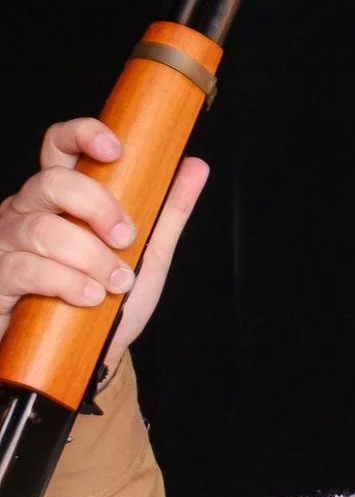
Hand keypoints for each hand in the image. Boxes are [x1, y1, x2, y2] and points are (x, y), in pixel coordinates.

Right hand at [0, 119, 211, 371]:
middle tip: (127, 238)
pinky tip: (90, 297)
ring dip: (90, 258)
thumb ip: (168, 211)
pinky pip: (25, 268)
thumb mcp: (146, 255)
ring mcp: (6, 243)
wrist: (85, 360)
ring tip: (116, 282)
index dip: (81, 136)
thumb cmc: (109, 302)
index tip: (116, 150)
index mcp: (62, 199)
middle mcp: (27, 212)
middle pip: (52, 183)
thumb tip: (194, 165)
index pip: (59, 148)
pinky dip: (67, 282)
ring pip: (43, 229)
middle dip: (97, 207)